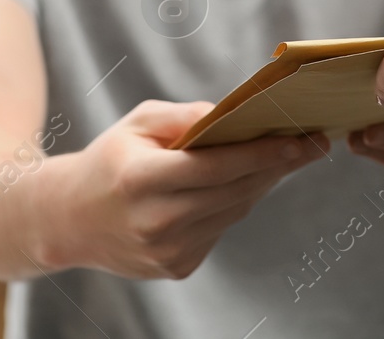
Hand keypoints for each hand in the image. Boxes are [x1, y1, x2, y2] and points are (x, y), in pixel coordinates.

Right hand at [41, 100, 328, 278]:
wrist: (69, 220)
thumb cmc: (111, 159)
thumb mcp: (140, 122)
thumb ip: (187, 116)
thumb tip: (236, 116)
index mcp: (141, 180)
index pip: (217, 166)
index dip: (264, 152)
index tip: (303, 139)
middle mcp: (154, 222)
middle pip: (235, 190)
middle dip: (278, 164)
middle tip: (313, 143)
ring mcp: (166, 252)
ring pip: (233, 211)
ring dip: (261, 183)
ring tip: (285, 156)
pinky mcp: (176, 268)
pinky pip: (220, 230)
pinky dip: (234, 204)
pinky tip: (243, 183)